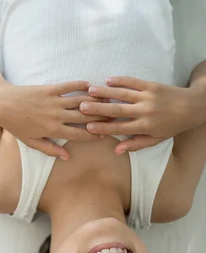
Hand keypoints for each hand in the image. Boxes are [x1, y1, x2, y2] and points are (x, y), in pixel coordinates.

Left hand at [0, 81, 105, 159]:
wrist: (2, 105)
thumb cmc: (16, 126)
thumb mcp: (31, 142)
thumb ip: (50, 149)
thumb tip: (67, 157)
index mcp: (53, 130)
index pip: (80, 134)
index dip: (95, 135)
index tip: (106, 135)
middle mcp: (56, 116)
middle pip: (85, 118)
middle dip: (102, 118)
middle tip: (115, 117)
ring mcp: (54, 102)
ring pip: (80, 102)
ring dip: (95, 101)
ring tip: (108, 101)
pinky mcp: (50, 89)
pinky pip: (69, 86)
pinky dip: (80, 85)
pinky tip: (90, 86)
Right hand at [80, 77, 205, 153]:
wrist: (193, 107)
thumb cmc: (172, 126)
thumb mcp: (155, 139)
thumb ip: (135, 144)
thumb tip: (116, 150)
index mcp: (145, 126)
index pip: (120, 128)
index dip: (103, 128)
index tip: (87, 127)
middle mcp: (145, 111)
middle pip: (117, 110)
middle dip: (98, 108)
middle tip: (81, 107)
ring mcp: (148, 97)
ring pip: (123, 94)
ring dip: (105, 92)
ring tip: (90, 91)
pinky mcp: (152, 85)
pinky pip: (133, 82)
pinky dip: (121, 80)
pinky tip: (108, 80)